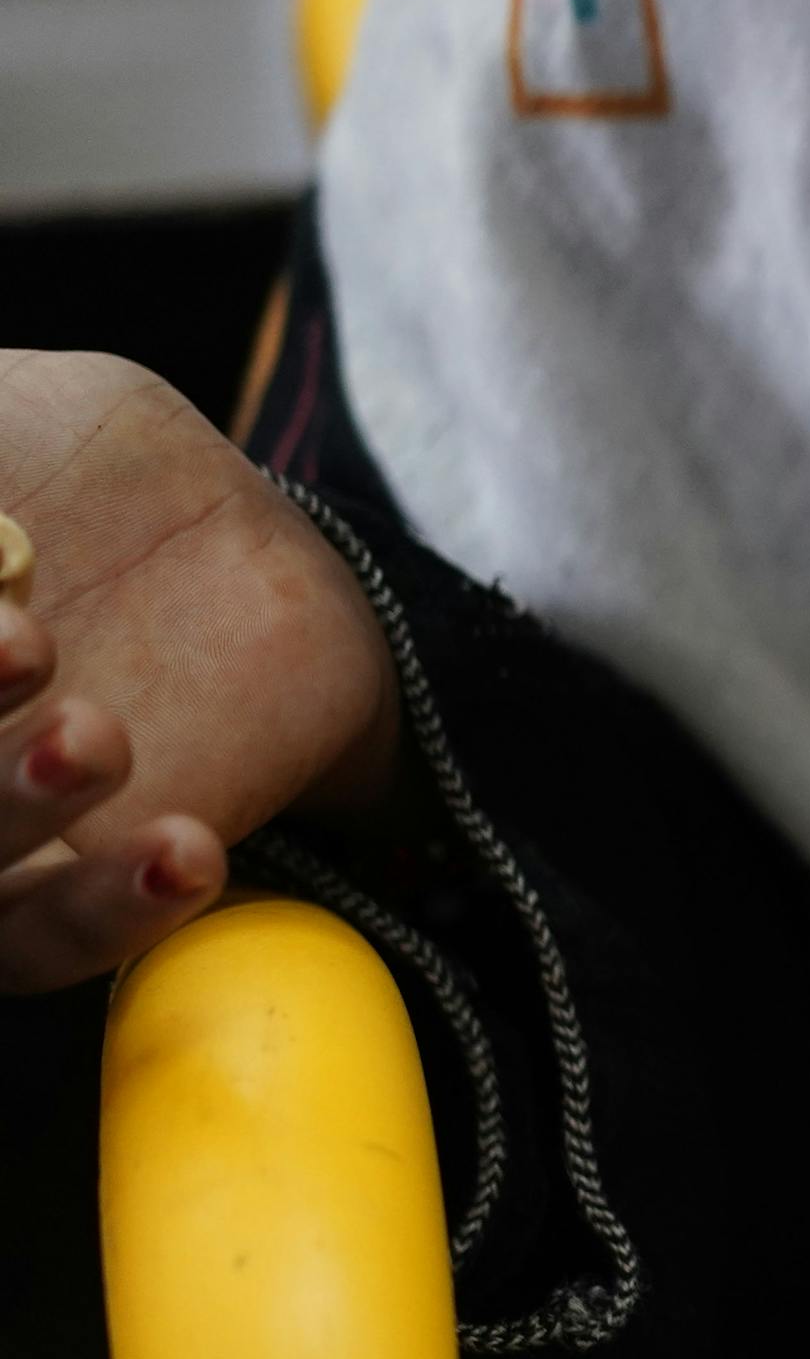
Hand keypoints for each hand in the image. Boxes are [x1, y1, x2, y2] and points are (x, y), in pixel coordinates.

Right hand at [0, 349, 396, 990]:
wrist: (236, 533)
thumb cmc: (67, 464)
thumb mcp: (4, 417)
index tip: (0, 583)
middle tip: (21, 640)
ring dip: (16, 806)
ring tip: (94, 733)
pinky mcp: (73, 890)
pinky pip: (61, 942)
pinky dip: (112, 909)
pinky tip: (183, 849)